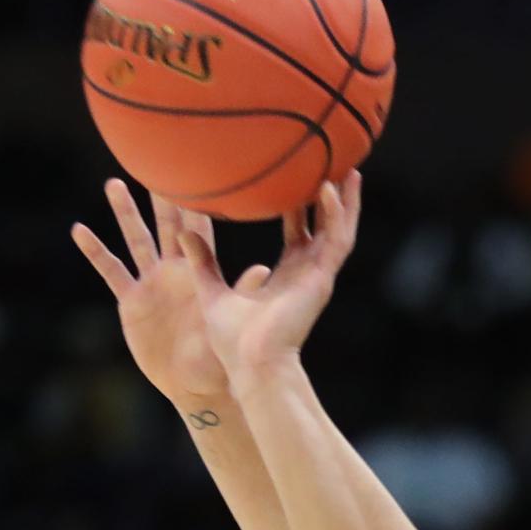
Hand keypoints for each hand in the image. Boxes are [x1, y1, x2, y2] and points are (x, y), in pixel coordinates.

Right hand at [71, 181, 270, 403]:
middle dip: (159, 195)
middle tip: (153, 160)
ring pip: (135, 239)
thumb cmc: (221, 354)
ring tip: (114, 183)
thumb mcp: (228, 319)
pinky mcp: (131, 301)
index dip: (195, 202)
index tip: (194, 170)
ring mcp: (151, 283)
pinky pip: (111, 271)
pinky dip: (96, 252)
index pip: (197, 229)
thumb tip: (264, 270)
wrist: (197, 384)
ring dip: (124, 214)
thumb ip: (241, 292)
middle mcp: (174, 270)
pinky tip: (80, 230)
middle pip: (164, 225)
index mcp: (200, 272)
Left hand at [177, 171, 361, 385]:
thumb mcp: (212, 291)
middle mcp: (306, 273)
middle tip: (333, 165)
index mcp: (286, 277)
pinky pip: (334, 242)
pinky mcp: (320, 280)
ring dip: (345, 201)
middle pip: (326, 228)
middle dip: (332, 198)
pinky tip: (330, 188)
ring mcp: (316, 276)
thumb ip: (202, 262)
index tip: (295, 181)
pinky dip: (336, 215)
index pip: (298, 234)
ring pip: (338, 230)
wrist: (250, 364)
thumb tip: (182, 232)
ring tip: (348, 167)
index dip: (298, 208)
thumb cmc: (233, 341)